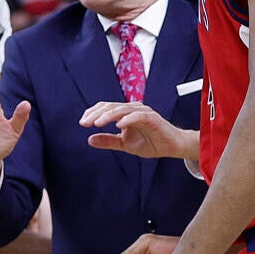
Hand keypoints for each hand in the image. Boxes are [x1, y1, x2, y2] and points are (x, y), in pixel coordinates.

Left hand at [81, 102, 197, 159]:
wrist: (171, 147)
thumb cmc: (150, 142)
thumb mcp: (124, 144)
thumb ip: (108, 141)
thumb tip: (89, 139)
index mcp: (125, 113)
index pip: (106, 107)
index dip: (93, 113)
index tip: (83, 123)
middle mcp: (133, 109)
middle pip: (111, 106)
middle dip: (96, 114)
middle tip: (85, 123)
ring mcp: (142, 112)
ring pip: (121, 109)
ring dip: (108, 116)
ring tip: (97, 124)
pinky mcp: (152, 118)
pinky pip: (137, 116)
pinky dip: (127, 119)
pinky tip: (118, 126)